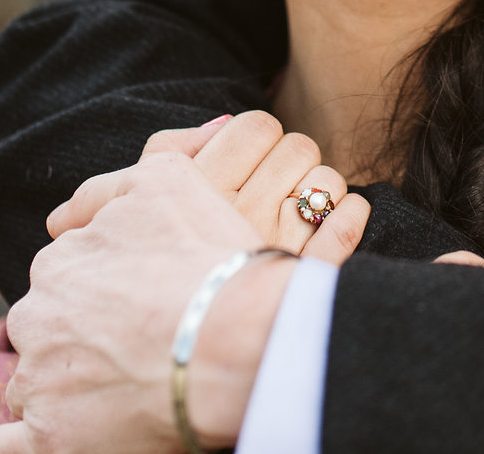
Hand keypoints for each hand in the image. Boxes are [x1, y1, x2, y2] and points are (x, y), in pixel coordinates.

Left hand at [0, 152, 289, 453]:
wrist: (237, 339)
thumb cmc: (208, 260)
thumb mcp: (163, 181)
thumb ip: (101, 191)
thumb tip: (59, 217)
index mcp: (56, 264)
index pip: (64, 279)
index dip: (103, 293)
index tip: (138, 305)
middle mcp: (35, 320)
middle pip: (45, 331)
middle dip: (77, 338)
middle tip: (136, 348)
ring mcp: (38, 383)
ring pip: (34, 385)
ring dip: (63, 388)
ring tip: (123, 393)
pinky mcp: (49, 441)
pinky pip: (8, 448)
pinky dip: (25, 443)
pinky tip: (59, 436)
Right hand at [49, 112, 370, 263]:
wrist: (166, 361)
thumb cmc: (137, 279)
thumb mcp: (133, 203)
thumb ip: (167, 150)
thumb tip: (223, 122)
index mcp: (198, 188)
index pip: (255, 127)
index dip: (259, 135)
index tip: (251, 157)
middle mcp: (240, 213)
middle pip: (297, 148)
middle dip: (293, 158)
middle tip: (278, 182)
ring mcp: (277, 248)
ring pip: (326, 184)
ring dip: (321, 188)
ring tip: (302, 209)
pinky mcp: (305, 282)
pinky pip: (345, 230)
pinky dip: (350, 216)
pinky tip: (345, 216)